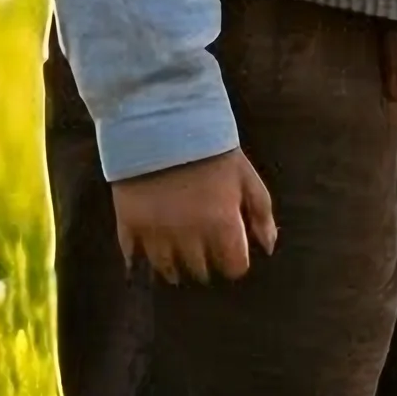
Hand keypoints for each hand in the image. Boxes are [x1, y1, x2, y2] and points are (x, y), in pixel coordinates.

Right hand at [113, 148, 278, 282]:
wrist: (163, 124)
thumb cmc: (213, 151)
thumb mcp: (247, 177)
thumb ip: (261, 214)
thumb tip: (267, 248)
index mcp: (222, 224)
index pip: (233, 267)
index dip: (234, 263)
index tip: (231, 256)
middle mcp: (189, 235)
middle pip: (201, 271)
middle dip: (207, 266)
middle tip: (205, 256)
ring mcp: (156, 233)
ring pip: (167, 270)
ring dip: (175, 268)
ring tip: (178, 261)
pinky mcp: (129, 225)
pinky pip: (134, 258)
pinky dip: (141, 261)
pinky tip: (148, 257)